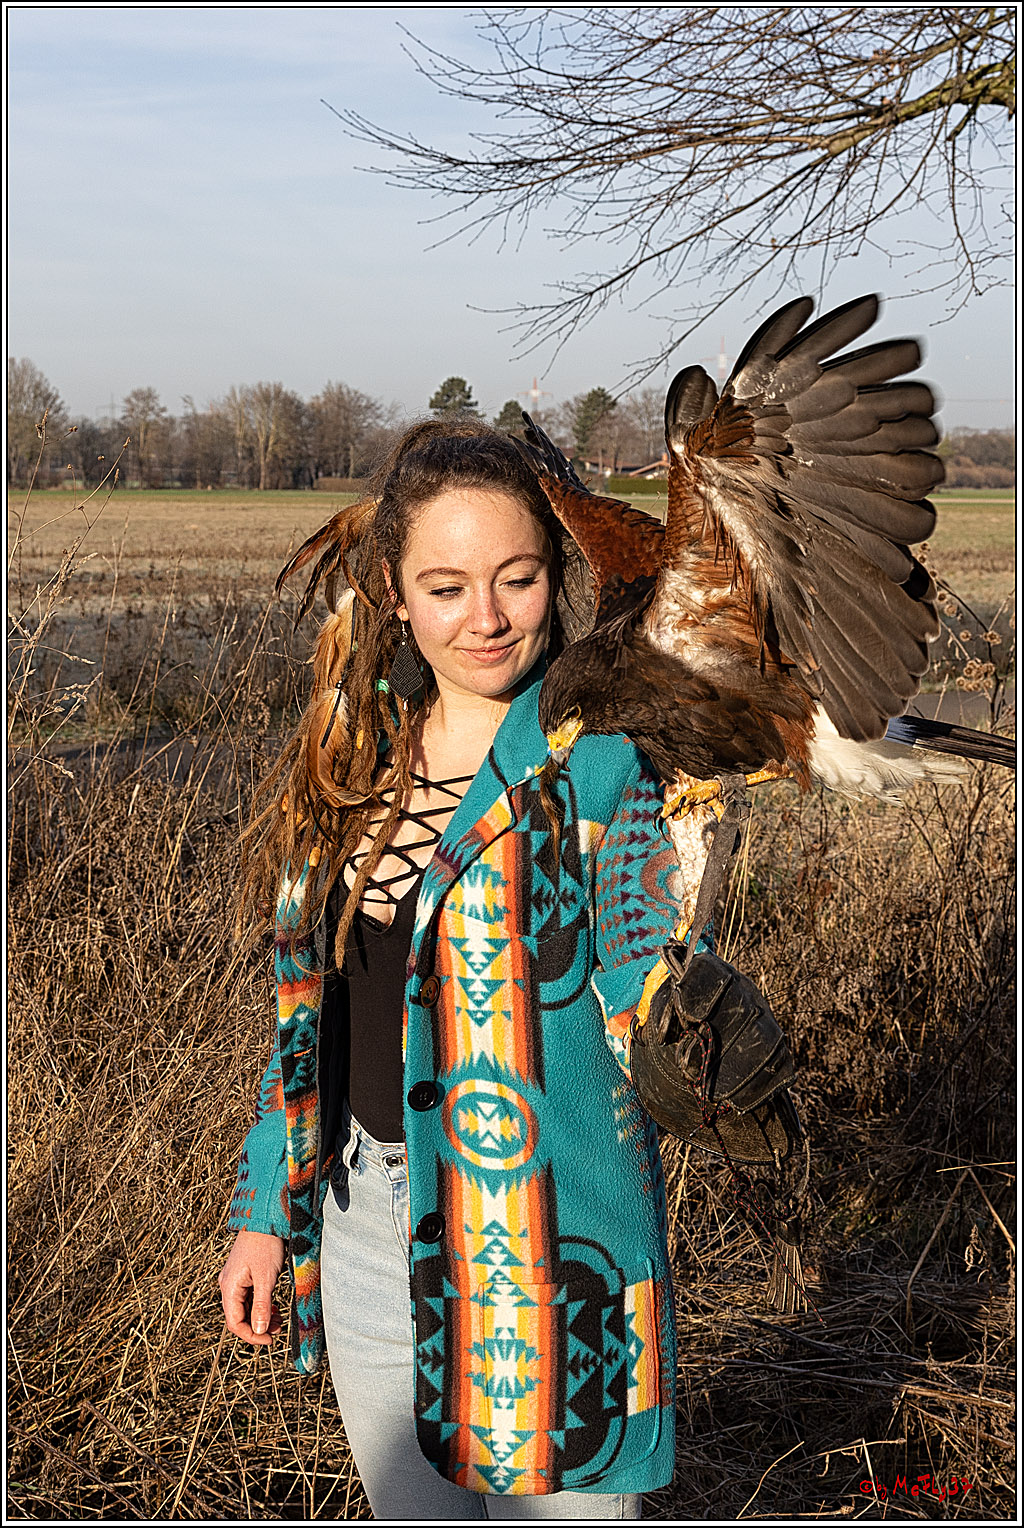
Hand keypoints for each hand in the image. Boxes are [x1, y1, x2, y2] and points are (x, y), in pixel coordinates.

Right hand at [218, 1229, 286, 1345]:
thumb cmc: (265, 1244)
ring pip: (244, 1307)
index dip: (251, 1336)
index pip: (235, 1323)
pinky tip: (272, 1306)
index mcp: (229, 1287)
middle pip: (239, 1316)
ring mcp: (235, 1278)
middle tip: (277, 1329)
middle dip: (258, 1326)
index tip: (269, 1340)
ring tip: (278, 1319)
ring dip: (260, 1316)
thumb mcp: (266, 1278)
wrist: (264, 1217)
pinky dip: (260, 1305)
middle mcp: (228, 1284)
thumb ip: (262, 1305)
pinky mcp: (243, 1273)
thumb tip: (259, 1331)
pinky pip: (248, 1297)